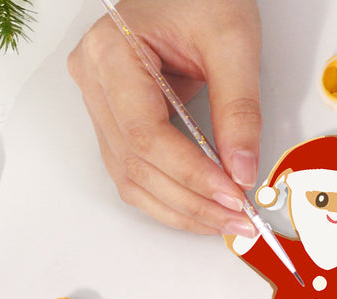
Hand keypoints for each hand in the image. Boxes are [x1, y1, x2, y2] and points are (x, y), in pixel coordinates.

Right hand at [68, 0, 260, 235]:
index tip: (232, 194)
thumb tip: (241, 170)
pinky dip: (171, 198)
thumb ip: (239, 108)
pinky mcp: (117, 121)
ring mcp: (100, 104)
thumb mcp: (232, 41)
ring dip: (181, 209)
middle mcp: (95, 81)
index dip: (191, 175)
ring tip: (225, 220)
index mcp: (110, 52)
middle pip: (138, 165)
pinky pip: (136, 174)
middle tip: (238, 218)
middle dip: (192, 201)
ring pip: (132, 180)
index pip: (147, 135)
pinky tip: (203, 208)